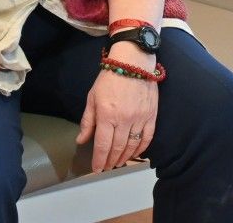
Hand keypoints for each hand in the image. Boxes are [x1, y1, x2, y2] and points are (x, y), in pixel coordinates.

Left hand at [75, 44, 158, 172]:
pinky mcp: (151, 115)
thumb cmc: (109, 78)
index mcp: (107, 115)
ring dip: (125, 157)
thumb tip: (81, 140)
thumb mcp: (92, 97)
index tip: (96, 169)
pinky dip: (142, 149)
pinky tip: (135, 154)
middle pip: (117, 148)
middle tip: (107, 167)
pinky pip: (147, 137)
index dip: (99, 159)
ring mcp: (139, 118)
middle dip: (110, 160)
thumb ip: (87, 121)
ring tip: (118, 163)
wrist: (133, 62)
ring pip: (132, 146)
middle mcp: (124, 120)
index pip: (102, 145)